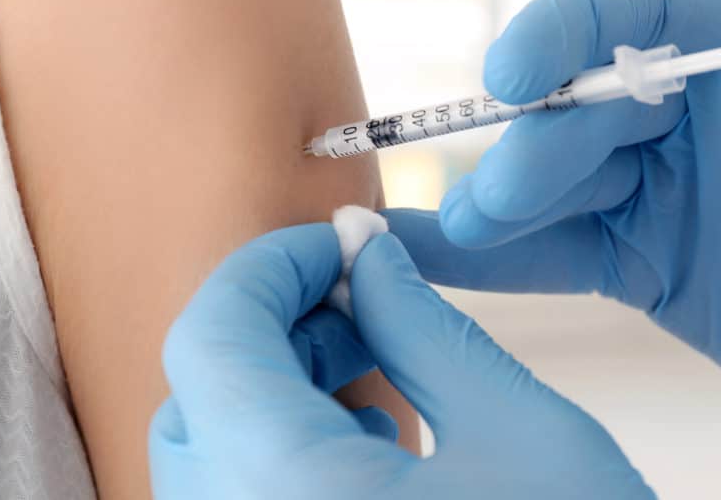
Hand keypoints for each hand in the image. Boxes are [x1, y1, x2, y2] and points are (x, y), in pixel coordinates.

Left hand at [149, 224, 653, 498]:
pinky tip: (361, 451)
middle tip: (362, 304)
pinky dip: (277, 456)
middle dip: (279, 325)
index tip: (335, 244)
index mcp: (281, 493)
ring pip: (208, 453)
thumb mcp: (518, 432)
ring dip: (277, 390)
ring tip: (368, 377)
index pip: (212, 335)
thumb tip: (367, 248)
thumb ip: (422, 325)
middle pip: (202, 392)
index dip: (269, 266)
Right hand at [385, 0, 720, 428]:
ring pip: (552, 180)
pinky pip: (551, 249)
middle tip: (495, 198)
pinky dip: (491, 257)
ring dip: (498, 204)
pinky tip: (429, 253)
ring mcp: (647, 179)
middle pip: (575, 102)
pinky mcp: (628, 254)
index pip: (632, 4)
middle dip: (531, 149)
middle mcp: (681, 100)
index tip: (510, 76)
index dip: (561, 28)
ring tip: (460, 230)